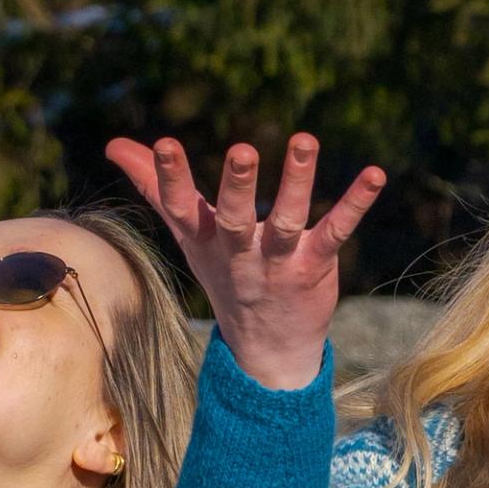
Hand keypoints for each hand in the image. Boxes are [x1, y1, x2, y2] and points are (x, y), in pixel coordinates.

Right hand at [103, 130, 383, 397]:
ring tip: (305, 140)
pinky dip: (355, 203)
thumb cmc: (224, 273)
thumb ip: (154, 185)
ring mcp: (278, 262)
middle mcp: (238, 253)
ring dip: (296, 181)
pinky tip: (374, 175)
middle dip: (237, 186)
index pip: (181, 208)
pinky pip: (335, 231)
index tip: (163, 144)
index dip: (171, 178)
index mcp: (204, 241)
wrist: (267, 346)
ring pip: (285, 220)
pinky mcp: (315, 265)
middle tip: (242, 151)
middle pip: (234, 219)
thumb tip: (113, 145)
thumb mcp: (187, 233)